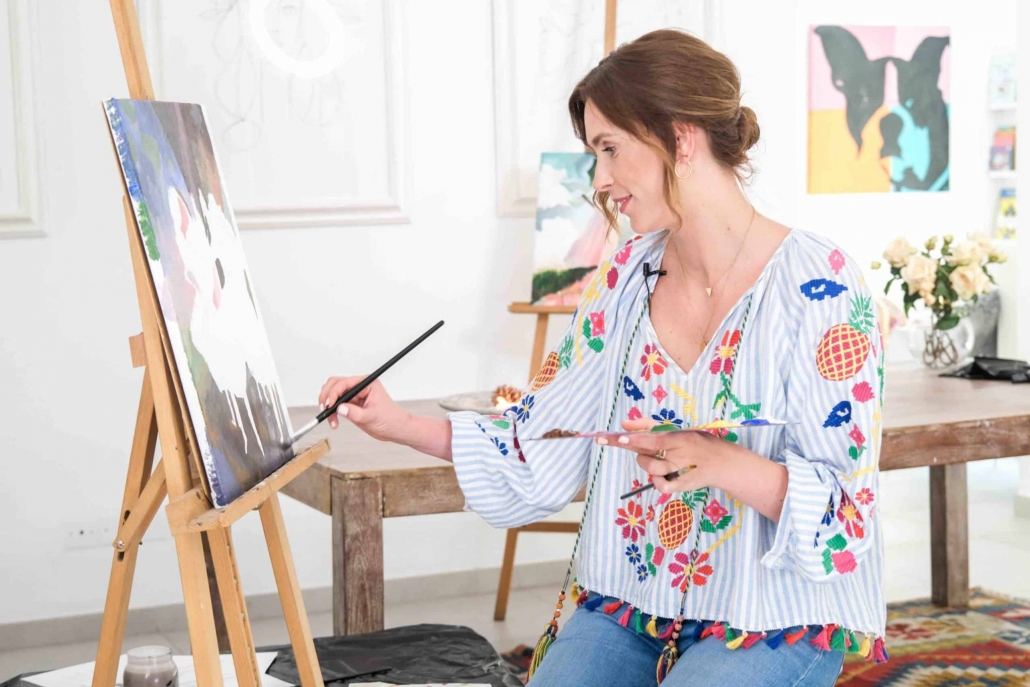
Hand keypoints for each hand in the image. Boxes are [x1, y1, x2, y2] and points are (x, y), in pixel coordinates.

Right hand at [318, 376, 408, 441]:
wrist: (396, 430)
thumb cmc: (391, 420)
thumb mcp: (372, 417)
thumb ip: (354, 413)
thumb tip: (340, 408)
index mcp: (367, 384)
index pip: (345, 383)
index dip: (334, 392)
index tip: (329, 404)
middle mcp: (360, 387)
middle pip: (335, 384)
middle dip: (327, 396)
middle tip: (324, 409)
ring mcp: (355, 396)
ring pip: (334, 394)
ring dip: (328, 405)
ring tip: (331, 419)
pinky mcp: (352, 405)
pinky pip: (337, 405)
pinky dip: (332, 413)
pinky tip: (334, 422)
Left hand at [609, 419, 729, 493]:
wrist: (724, 463)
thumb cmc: (697, 441)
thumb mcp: (678, 429)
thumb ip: (650, 426)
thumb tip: (624, 424)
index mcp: (680, 438)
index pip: (655, 439)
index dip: (636, 438)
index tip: (619, 436)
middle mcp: (680, 456)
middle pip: (648, 455)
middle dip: (627, 446)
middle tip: (607, 438)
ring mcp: (680, 472)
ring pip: (652, 470)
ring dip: (644, 462)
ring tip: (651, 457)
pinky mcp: (681, 486)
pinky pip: (661, 487)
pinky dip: (655, 481)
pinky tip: (659, 474)